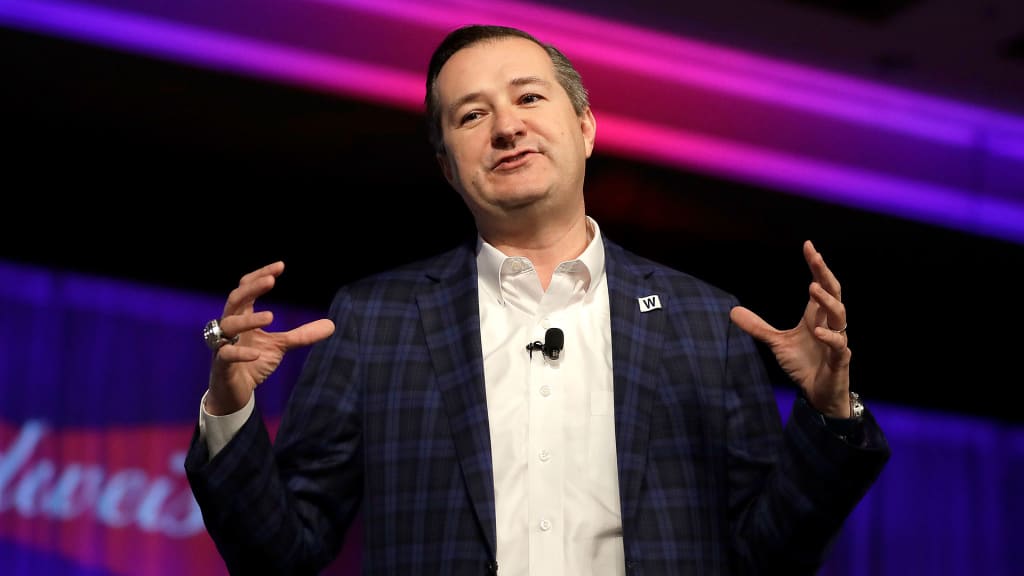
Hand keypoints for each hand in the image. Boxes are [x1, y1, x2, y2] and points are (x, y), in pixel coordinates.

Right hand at [205, 261, 334, 414]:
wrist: (234, 393)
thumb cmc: (252, 363)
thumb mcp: (280, 347)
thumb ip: (302, 335)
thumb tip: (332, 325)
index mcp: (243, 316)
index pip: (246, 288)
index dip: (260, 276)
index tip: (280, 266)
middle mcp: (230, 326)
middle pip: (235, 299)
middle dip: (251, 288)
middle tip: (271, 280)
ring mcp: (222, 344)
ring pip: (228, 324)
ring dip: (248, 320)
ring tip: (271, 316)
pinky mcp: (221, 365)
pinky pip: (226, 355)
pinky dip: (240, 353)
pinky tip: (257, 354)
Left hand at [729, 240, 851, 417]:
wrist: (818, 393)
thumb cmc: (804, 364)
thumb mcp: (776, 342)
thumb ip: (758, 326)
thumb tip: (732, 311)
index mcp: (816, 315)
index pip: (820, 284)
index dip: (816, 266)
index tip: (808, 246)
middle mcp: (830, 323)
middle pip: (833, 292)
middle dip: (825, 273)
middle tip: (815, 256)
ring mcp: (837, 340)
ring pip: (839, 315)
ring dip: (826, 300)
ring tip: (812, 288)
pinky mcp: (840, 359)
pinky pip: (839, 345)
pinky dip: (829, 337)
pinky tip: (817, 331)